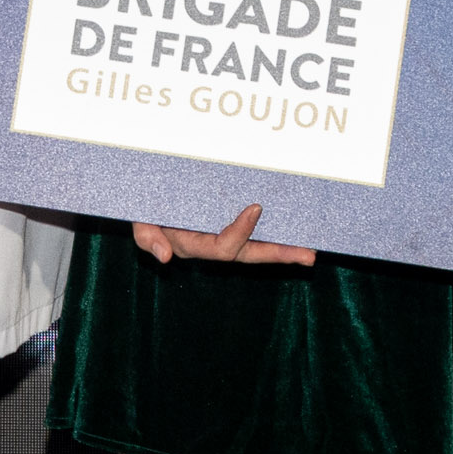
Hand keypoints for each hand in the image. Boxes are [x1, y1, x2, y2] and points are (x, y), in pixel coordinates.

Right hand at [131, 203, 318, 268]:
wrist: (147, 197)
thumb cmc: (145, 209)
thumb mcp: (140, 222)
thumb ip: (148, 238)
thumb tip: (165, 256)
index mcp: (195, 246)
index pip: (224, 247)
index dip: (241, 231)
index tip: (256, 207)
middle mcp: (214, 244)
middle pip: (252, 255)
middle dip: (281, 255)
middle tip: (309, 256)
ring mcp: (225, 235)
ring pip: (259, 247)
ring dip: (285, 250)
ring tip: (311, 250)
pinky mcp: (231, 223)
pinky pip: (258, 233)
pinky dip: (277, 235)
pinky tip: (297, 232)